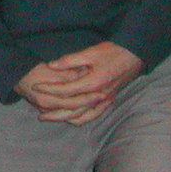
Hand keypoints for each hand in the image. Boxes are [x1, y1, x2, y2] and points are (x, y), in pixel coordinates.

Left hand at [16, 42, 142, 124]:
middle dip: (54, 112)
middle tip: (38, 113)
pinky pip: (93, 115)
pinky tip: (70, 118)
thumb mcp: (91, 52)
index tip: (35, 87)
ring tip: (50, 118)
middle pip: (73, 109)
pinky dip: (81, 119)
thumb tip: (51, 66)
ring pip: (83, 116)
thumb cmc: (113, 52)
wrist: (135, 56)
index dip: (49, 89)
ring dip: (65, 119)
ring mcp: (105, 100)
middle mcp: (99, 95)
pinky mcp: (109, 100)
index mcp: (93, 82)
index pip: (66, 90)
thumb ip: (70, 60)